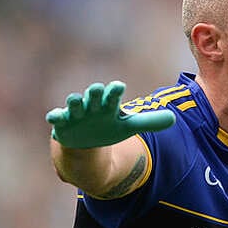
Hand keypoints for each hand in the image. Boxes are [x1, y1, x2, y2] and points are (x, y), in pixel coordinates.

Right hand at [46, 81, 175, 148]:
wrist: (86, 141)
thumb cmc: (108, 127)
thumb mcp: (128, 127)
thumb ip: (148, 122)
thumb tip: (174, 119)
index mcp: (108, 105)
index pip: (113, 96)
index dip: (115, 91)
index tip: (119, 86)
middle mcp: (92, 105)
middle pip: (94, 96)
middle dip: (95, 92)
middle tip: (97, 88)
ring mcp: (76, 113)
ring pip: (74, 104)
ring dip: (74, 102)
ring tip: (75, 99)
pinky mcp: (63, 123)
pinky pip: (57, 118)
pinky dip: (55, 117)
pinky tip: (54, 117)